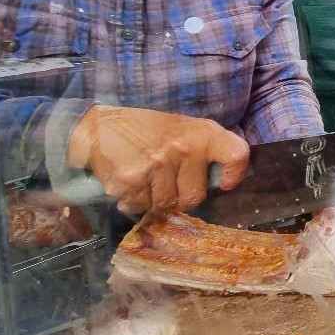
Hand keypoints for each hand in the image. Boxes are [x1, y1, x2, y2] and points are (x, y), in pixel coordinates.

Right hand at [67, 105, 248, 214]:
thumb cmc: (146, 129)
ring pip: (166, 205)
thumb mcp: (183, 127)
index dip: (235, 172)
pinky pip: (141, 207)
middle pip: (194, 196)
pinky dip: (135, 201)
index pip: (236, 154)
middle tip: (166, 180)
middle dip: (180, 195)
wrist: (98, 127)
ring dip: (154, 199)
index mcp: (201, 133)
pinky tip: (130, 183)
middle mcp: (182, 149)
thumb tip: (223, 178)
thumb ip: (205, 147)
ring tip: (145, 179)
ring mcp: (157, 166)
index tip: (224, 183)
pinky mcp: (131, 181)